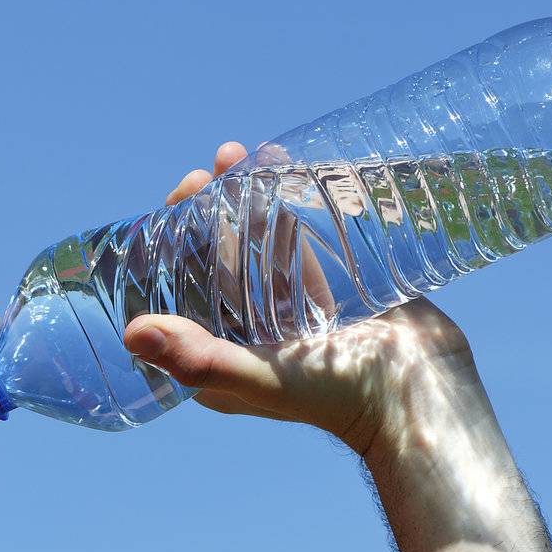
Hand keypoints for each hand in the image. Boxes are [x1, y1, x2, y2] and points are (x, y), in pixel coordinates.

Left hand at [126, 142, 477, 459]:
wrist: (421, 396)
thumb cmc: (337, 397)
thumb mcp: (259, 375)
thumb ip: (199, 357)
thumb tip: (130, 332)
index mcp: (222, 358)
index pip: (184, 291)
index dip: (174, 242)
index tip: (179, 197)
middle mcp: (251, 336)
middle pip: (219, 262)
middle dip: (211, 210)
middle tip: (214, 166)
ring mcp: (294, 315)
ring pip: (262, 249)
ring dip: (251, 202)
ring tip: (247, 154)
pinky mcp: (335, 297)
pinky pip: (306, 246)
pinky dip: (294, 210)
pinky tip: (289, 171)